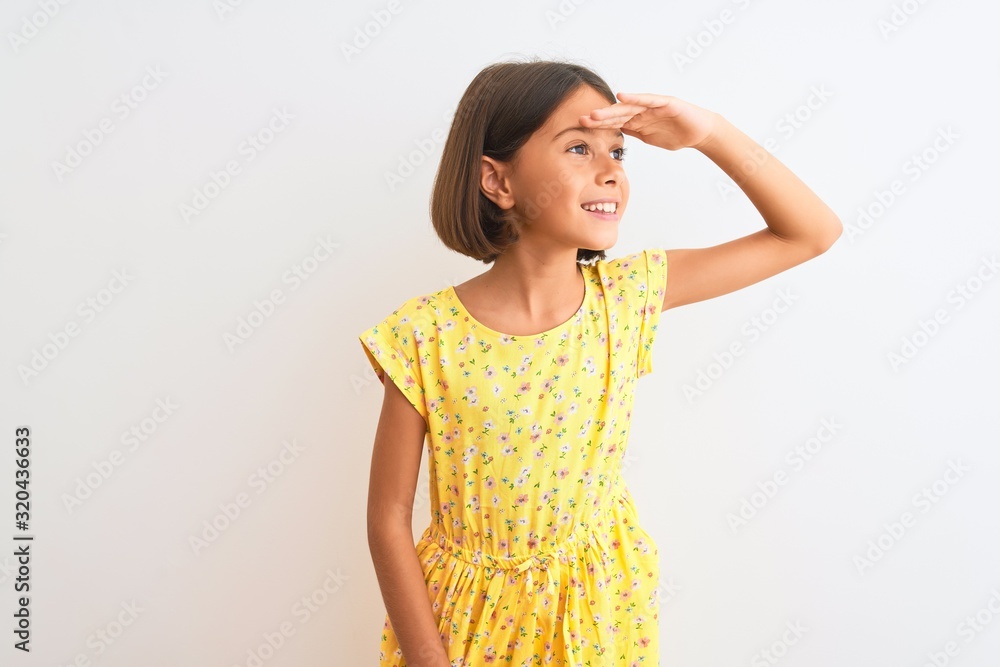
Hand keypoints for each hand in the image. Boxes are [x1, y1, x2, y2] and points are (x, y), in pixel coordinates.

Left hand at [579, 92, 720, 151]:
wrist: (700, 132)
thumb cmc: (676, 134)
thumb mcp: (649, 138)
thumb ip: (634, 132)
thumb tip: (616, 133)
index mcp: (637, 120)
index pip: (614, 122)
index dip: (599, 124)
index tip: (581, 127)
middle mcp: (642, 110)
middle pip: (617, 114)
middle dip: (600, 117)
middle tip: (582, 120)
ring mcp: (653, 105)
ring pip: (629, 107)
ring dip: (612, 109)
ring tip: (596, 113)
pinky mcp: (666, 102)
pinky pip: (648, 100)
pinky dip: (636, 98)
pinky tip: (622, 96)